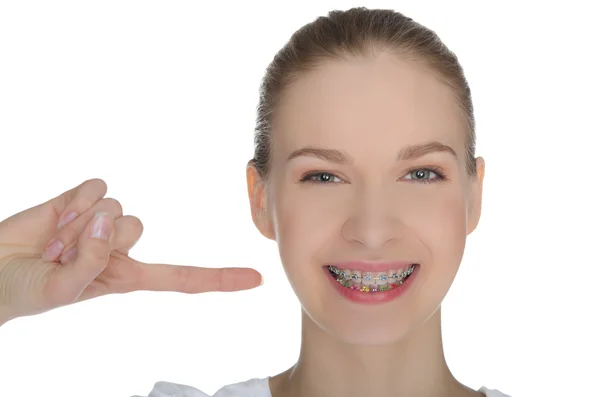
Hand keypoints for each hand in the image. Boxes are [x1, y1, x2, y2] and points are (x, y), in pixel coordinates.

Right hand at [0, 179, 261, 324]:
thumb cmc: (28, 290)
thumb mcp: (63, 290)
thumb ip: (91, 262)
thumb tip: (110, 222)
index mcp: (126, 274)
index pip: (183, 278)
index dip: (219, 279)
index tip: (255, 279)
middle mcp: (120, 245)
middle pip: (138, 226)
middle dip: (95, 241)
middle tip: (62, 256)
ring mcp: (102, 221)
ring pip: (115, 207)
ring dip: (77, 225)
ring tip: (52, 242)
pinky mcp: (82, 199)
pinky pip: (96, 187)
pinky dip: (72, 202)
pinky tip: (54, 217)